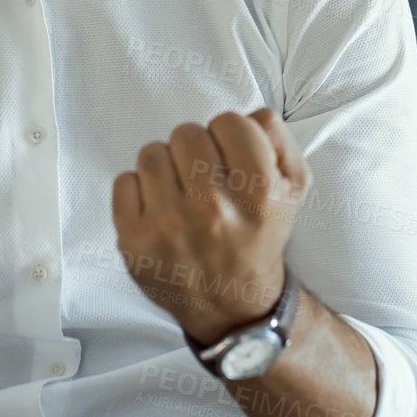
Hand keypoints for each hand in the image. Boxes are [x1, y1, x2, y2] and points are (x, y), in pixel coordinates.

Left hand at [112, 107, 312, 345]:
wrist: (231, 302)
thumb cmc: (257, 236)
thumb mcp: (292, 188)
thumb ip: (279, 139)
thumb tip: (252, 114)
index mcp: (258, 193)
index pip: (229, 121)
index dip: (229, 136)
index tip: (231, 160)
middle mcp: (214, 209)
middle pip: (187, 133)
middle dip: (195, 150)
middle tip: (205, 179)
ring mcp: (169, 226)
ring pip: (152, 152)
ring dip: (166, 168)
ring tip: (181, 193)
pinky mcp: (135, 240)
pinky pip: (124, 181)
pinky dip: (139, 191)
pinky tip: (159, 210)